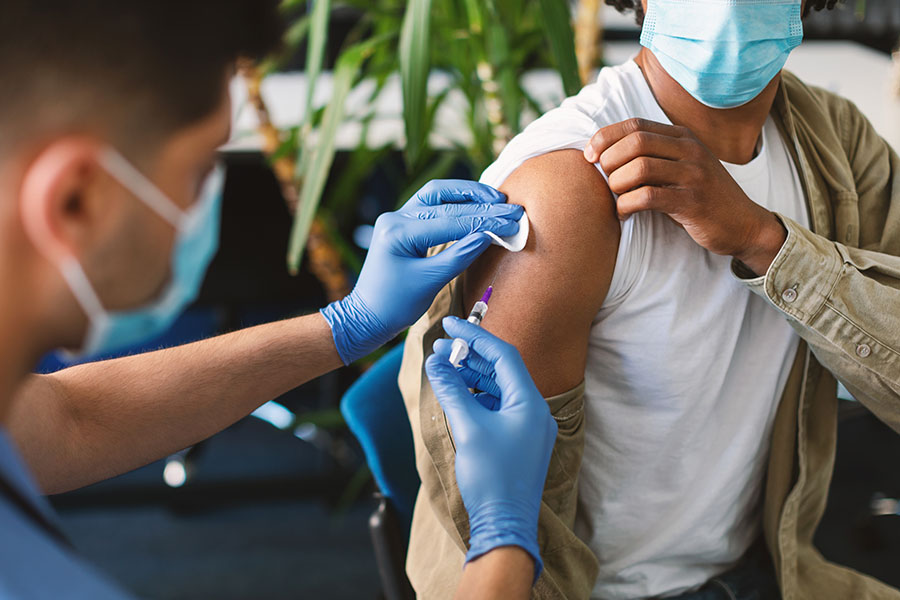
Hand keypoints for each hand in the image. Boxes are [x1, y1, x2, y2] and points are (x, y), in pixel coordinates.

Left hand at [321, 180, 522, 363]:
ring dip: (468, 194)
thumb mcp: (429, 283)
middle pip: (445, 200)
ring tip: (496, 197)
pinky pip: (433, 205)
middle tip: (511, 208)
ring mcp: (398, 217)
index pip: (450, 221)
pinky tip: (477, 204)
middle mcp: (395, 217)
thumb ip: (459, 256)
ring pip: (437, 194)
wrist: (367, 316)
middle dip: (481, 204)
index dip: (485, 220)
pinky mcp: (403, 223)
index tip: (512, 220)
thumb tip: (488, 236)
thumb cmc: (394, 305)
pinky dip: (456, 203)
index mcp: (398, 232)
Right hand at [426, 316, 556, 582]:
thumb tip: (436, 362)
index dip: (475, 336)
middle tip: (440, 346)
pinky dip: (476, 397)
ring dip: (471, 376)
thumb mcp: (468, 428)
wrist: (505, 525)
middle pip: (501, 370)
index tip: (450, 324)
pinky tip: (455, 393)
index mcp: (530, 403)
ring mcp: (527, 427)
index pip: (503, 355)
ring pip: (498, 389)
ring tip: (443, 367)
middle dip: (470, 356)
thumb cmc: (491, 478)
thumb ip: (452, 390)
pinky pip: (497, 408)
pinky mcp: (517, 441)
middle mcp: (534, 411)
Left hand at [583, 118, 786, 274]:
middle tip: (605, 180)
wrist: (742, 224)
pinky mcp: (693, 202)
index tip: (589, 156)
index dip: (605, 138)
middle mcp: (689, 149)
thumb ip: (651, 156)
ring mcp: (694, 174)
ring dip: (617, 184)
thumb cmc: (699, 198)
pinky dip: (627, 205)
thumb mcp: (679, 168)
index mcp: (682, 137)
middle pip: (635, 141)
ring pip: (640, 167)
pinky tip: (624, 213)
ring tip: (616, 197)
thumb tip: (602, 155)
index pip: (634, 125)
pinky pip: (648, 196)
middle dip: (609, 161)